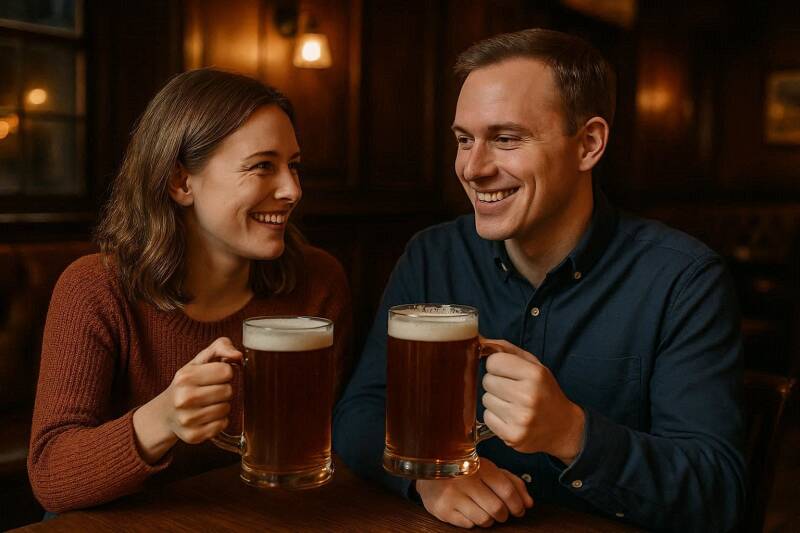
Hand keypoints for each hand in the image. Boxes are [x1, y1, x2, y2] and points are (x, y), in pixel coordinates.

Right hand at [133, 337, 241, 462]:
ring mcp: (187, 419)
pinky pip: (222, 425)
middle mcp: (183, 398)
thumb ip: (221, 347)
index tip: (215, 375)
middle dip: (224, 390)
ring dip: (222, 405)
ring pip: (226, 409)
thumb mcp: (201, 360)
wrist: (166, 412)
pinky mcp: (193, 436)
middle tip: (212, 390)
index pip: (226, 371)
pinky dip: (219, 421)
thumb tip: (238, 355)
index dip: (225, 372)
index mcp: (185, 376)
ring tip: (208, 403)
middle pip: (228, 391)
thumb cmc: (188, 383)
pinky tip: (207, 416)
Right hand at [416, 457, 533, 527]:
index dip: (517, 504)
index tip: (519, 510)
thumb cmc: (465, 470)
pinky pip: (469, 525)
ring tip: (483, 510)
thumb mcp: (488, 469)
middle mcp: (465, 480)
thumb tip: (529, 503)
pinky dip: (473, 521)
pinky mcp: (443, 510)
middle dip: (504, 514)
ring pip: (484, 520)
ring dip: (489, 519)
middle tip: (501, 512)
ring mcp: (453, 496)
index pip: (506, 490)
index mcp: (479, 466)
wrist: (429, 470)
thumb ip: (512, 482)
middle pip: (497, 508)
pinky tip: (468, 510)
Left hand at [481, 339, 584, 463]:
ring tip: (512, 405)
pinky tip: (510, 417)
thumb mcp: (533, 365)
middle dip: (496, 383)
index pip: (493, 362)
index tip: (508, 372)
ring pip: (485, 399)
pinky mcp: (512, 436)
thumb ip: (506, 350)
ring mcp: (520, 418)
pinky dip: (495, 417)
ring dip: (495, 401)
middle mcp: (528, 396)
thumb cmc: (544, 392)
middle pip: (487, 380)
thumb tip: (478, 340)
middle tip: (512, 390)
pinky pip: (487, 418)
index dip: (498, 366)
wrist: (563, 428)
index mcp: (535, 374)